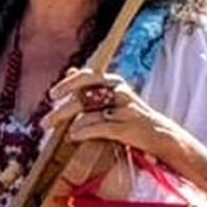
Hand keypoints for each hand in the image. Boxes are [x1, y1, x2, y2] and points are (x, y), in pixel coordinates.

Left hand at [42, 67, 172, 154]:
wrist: (162, 135)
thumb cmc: (131, 115)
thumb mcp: (112, 95)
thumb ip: (91, 85)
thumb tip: (71, 70)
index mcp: (113, 82)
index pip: (87, 76)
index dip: (67, 85)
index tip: (51, 96)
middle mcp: (119, 91)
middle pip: (83, 96)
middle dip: (61, 110)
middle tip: (44, 123)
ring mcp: (124, 108)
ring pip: (89, 113)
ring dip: (71, 124)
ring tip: (62, 133)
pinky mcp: (128, 126)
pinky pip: (99, 127)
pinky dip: (83, 131)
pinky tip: (74, 136)